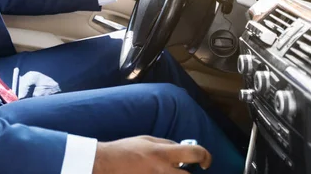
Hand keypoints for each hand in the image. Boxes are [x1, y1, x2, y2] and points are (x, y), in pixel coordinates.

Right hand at [92, 136, 211, 173]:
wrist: (105, 164)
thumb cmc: (124, 151)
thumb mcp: (146, 140)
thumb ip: (166, 144)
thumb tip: (181, 150)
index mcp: (162, 153)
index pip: (194, 153)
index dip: (205, 156)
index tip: (205, 162)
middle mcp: (163, 170)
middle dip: (188, 173)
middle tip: (181, 170)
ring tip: (168, 172)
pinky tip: (156, 173)